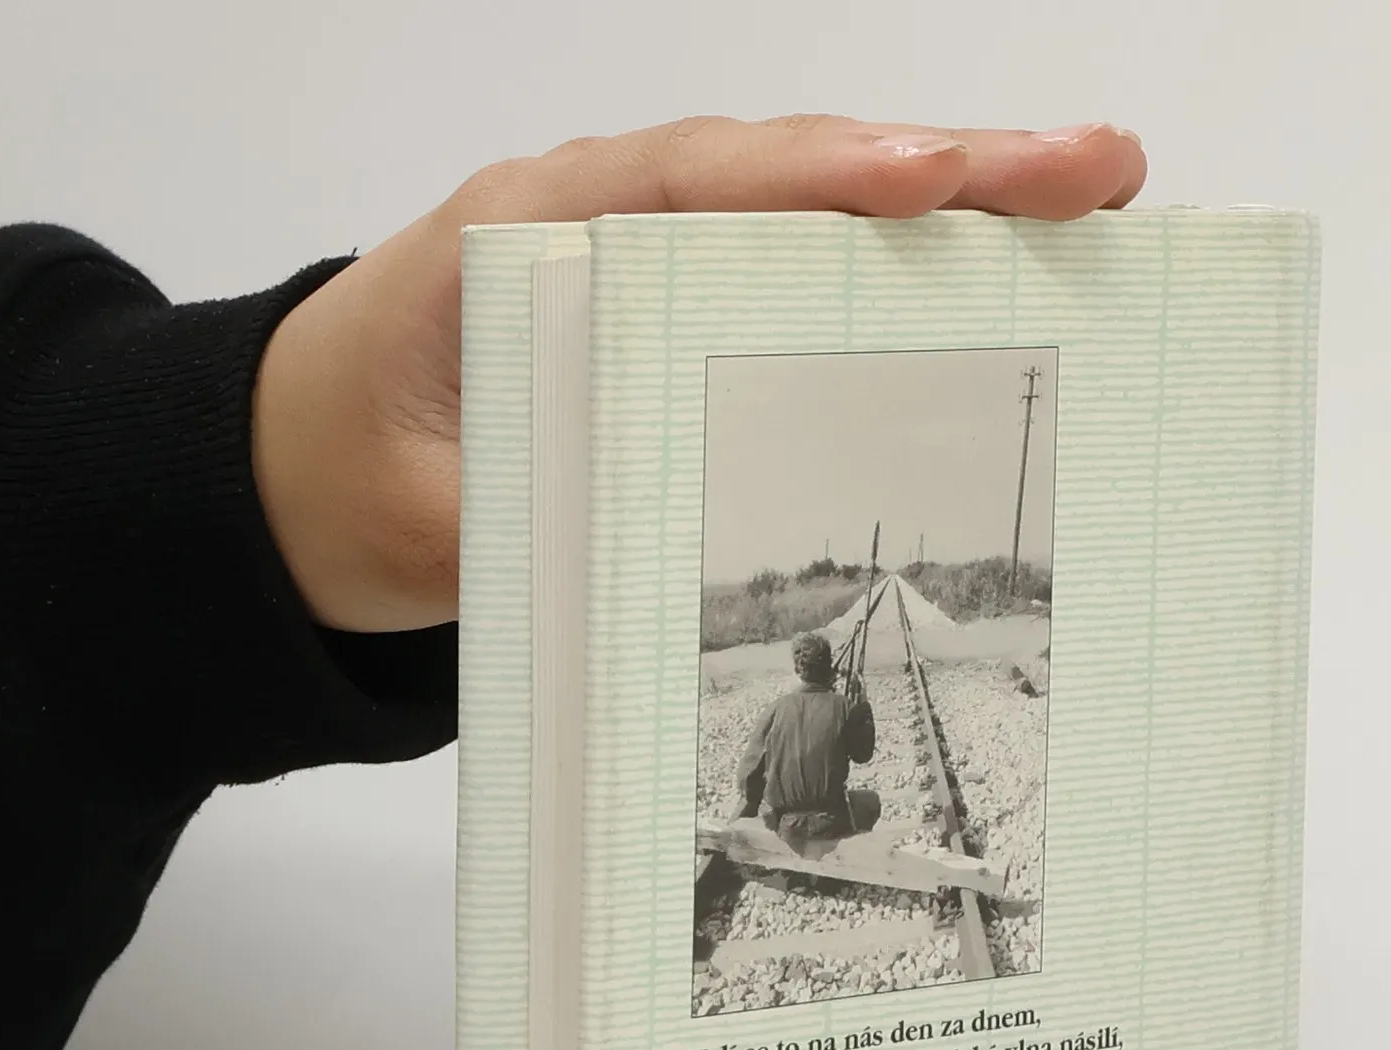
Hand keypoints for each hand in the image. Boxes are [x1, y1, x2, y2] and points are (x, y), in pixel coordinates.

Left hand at [252, 116, 1145, 631]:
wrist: (296, 470)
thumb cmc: (349, 471)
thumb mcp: (427, 521)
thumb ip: (527, 520)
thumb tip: (652, 540)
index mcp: (529, 235)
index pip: (694, 182)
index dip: (817, 179)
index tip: (930, 181)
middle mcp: (603, 216)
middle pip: (789, 170)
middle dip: (948, 168)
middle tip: (1094, 170)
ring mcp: (650, 255)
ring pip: (811, 209)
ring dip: (950, 208)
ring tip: (1089, 203)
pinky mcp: (678, 307)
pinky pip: (796, 267)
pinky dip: (894, 270)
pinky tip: (992, 277)